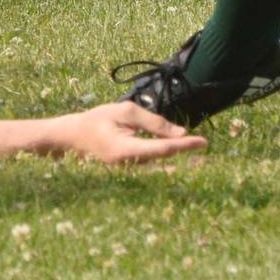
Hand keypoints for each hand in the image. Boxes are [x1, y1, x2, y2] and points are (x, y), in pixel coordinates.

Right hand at [51, 102, 205, 164]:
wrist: (74, 135)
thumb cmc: (98, 118)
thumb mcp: (126, 112)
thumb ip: (153, 122)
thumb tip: (180, 133)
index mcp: (127, 150)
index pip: (163, 148)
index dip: (184, 146)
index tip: (203, 142)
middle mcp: (130, 163)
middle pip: (163, 155)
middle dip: (183, 150)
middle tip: (205, 144)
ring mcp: (129, 167)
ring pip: (158, 157)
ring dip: (174, 150)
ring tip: (194, 145)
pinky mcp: (129, 165)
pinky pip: (150, 157)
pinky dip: (163, 150)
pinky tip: (174, 145)